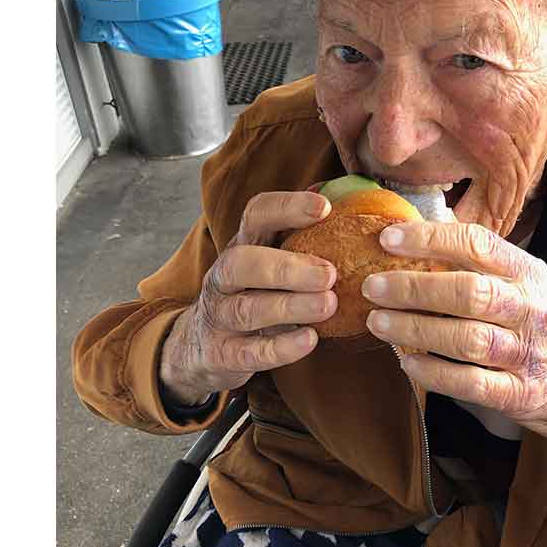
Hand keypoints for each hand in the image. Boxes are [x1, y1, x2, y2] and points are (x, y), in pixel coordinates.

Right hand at [158, 191, 338, 405]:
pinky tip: (310, 340)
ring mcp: (219, 316)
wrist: (205, 347)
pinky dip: (281, 348)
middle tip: (329, 274)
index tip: (325, 207)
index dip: (287, 207)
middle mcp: (224, 277)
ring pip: (248, 309)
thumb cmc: (255, 293)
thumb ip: (298, 232)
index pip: (256, 215)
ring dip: (289, 306)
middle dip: (286, 267)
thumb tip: (341, 193)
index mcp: (243, 246)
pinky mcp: (223, 353)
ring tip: (328, 305)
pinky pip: (250, 352)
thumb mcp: (270, 260)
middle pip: (242, 263)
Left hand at [360, 221, 546, 470]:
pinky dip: (434, 373)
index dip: (430, 238)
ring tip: (378, 322)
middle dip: (413, 287)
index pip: (478, 244)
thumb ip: (483, 261)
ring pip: (467, 338)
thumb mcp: (527, 283)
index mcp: (528, 272)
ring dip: (416, 329)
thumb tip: (423, 229)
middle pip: (468, 291)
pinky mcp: (522, 393)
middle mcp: (531, 309)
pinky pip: (472, 383)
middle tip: (371, 285)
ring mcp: (528, 353)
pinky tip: (406, 362)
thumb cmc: (542, 326)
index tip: (388, 239)